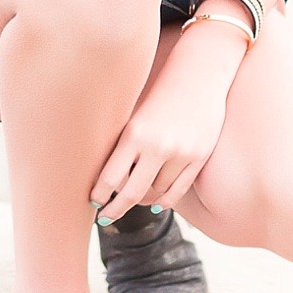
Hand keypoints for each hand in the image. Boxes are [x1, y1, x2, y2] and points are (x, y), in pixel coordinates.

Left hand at [89, 33, 239, 219]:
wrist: (198, 75)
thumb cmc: (160, 94)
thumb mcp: (136, 117)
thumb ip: (123, 147)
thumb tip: (109, 184)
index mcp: (135, 134)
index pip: (110, 178)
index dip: (100, 195)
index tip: (94, 203)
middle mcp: (157, 146)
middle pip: (131, 193)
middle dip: (115, 209)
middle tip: (104, 217)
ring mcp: (181, 153)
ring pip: (155, 193)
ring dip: (141, 200)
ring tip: (131, 201)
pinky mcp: (198, 157)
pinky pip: (177, 190)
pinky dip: (163, 200)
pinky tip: (154, 202)